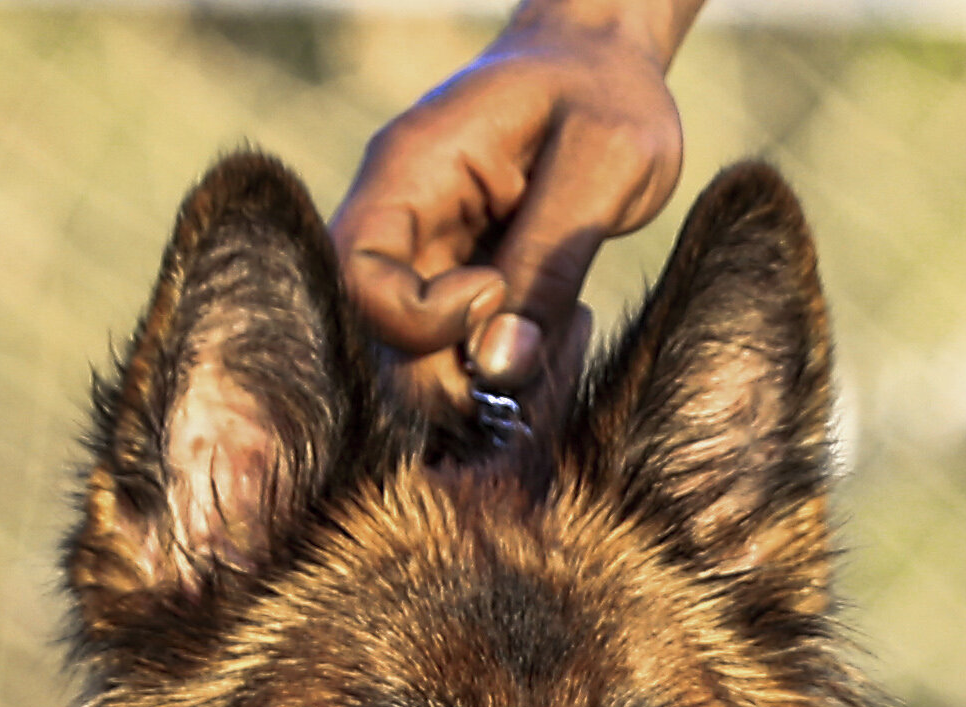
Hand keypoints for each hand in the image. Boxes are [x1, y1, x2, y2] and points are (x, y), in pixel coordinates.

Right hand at [332, 0, 695, 402]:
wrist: (608, 65)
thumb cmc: (605, 93)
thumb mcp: (602, 164)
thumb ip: (549, 264)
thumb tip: (499, 368)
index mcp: (411, 170)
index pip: (358, 276)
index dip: (418, 317)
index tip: (497, 293)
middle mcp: (404, 219)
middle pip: (379, 337)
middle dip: (454, 374)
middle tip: (544, 354)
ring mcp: (430, 255)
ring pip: (419, 361)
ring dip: (490, 382)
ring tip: (566, 336)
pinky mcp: (463, 283)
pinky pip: (463, 355)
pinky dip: (512, 370)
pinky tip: (564, 335)